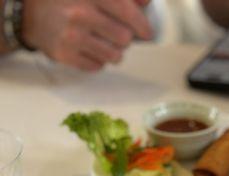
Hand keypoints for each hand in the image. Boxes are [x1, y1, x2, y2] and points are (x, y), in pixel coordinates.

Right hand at [22, 0, 152, 70]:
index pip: (127, 13)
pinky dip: (98, 60)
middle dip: (125, 38)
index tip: (147, 33)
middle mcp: (81, 15)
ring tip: (105, 43)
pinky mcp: (65, 55)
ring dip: (114, 52)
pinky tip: (90, 49)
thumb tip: (145, 2)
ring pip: (113, 56)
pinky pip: (97, 66)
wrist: (31, 13)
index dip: (142, 25)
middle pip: (124, 38)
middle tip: (118, 35)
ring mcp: (72, 37)